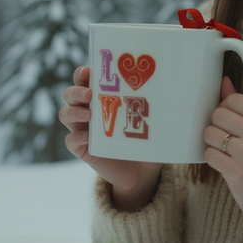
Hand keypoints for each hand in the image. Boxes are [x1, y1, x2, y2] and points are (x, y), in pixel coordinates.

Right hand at [59, 66, 161, 210]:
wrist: (141, 172)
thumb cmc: (147, 140)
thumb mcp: (153, 121)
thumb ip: (159, 108)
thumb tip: (176, 92)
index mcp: (102, 97)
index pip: (85, 79)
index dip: (83, 73)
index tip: (89, 70)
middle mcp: (89, 110)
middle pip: (70, 94)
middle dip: (76, 90)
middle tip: (89, 93)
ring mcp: (83, 129)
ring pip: (65, 114)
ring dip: (74, 111)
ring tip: (90, 114)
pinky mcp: (82, 149)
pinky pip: (70, 140)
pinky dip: (77, 137)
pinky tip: (89, 138)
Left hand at [203, 77, 242, 221]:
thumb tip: (224, 81)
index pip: (235, 99)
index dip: (226, 107)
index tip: (231, 119)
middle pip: (219, 114)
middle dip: (217, 124)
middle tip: (227, 136)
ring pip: (210, 133)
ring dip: (212, 141)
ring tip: (225, 149)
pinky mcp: (236, 172)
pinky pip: (208, 154)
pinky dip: (212, 157)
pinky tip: (223, 162)